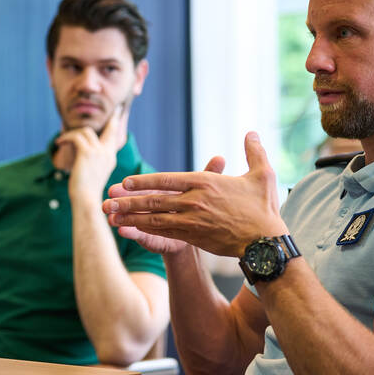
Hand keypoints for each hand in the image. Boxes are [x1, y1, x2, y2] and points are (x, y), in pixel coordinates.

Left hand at [58, 104, 127, 200]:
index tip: (118, 114)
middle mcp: (107, 154)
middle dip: (113, 119)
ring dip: (72, 134)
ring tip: (62, 140)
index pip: (114, 138)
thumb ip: (90, 162)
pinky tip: (59, 142)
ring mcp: (98, 152)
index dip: (115, 125)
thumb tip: (80, 154)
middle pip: (110, 129)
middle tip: (116, 110)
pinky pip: (75, 137)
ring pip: (86, 131)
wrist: (86, 201)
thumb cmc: (86, 194)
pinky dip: (66, 138)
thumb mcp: (91, 175)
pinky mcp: (87, 153)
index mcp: (110, 159)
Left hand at [103, 132, 285, 256]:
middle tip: (107, 201)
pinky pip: (163, 234)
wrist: (266, 243)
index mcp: (204, 183)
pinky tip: (131, 231)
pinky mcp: (194, 238)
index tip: (125, 182)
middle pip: (153, 199)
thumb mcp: (262, 175)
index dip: (143, 181)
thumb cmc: (264, 209)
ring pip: (154, 218)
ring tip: (111, 216)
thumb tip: (252, 132)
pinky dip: (144, 232)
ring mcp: (192, 221)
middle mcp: (194, 201)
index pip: (166, 179)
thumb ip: (254, 152)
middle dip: (128, 200)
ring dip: (131, 217)